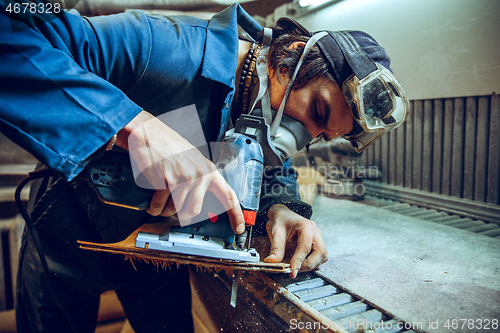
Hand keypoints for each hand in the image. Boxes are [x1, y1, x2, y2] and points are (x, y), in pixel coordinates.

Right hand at [115, 110, 244, 232]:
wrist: (149, 134)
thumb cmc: (168, 147)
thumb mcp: (193, 160)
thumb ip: (200, 179)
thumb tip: (200, 203)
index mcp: (209, 170)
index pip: (228, 195)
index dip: (235, 214)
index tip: (239, 227)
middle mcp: (200, 175)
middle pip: (195, 211)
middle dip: (182, 215)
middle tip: (175, 212)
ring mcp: (184, 178)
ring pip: (176, 210)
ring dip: (166, 210)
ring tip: (161, 200)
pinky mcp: (167, 182)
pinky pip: (160, 206)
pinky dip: (154, 207)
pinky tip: (152, 202)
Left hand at [263, 204, 327, 277]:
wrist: (283, 216)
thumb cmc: (281, 220)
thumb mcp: (275, 232)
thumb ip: (275, 248)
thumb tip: (272, 262)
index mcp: (306, 226)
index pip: (305, 246)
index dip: (299, 260)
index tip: (292, 271)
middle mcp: (315, 232)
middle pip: (320, 252)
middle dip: (308, 264)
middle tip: (294, 270)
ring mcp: (318, 238)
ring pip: (322, 256)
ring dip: (311, 265)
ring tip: (296, 267)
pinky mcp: (317, 245)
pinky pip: (320, 258)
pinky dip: (312, 263)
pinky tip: (301, 264)